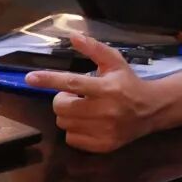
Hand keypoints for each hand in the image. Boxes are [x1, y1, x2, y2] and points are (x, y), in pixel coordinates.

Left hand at [25, 34, 156, 151]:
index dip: (49, 80)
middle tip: (74, 96)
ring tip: (82, 108)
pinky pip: (72, 139)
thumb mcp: (114, 61)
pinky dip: (74, 130)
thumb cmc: (128, 82)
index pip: (71, 83)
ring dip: (68, 115)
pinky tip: (87, 122)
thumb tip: (73, 36)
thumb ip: (93, 48)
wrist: (151, 110)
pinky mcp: (103, 146)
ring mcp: (103, 131)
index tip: (30, 78)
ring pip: (64, 123)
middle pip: (62, 107)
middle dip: (62, 99)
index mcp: (106, 87)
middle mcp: (104, 110)